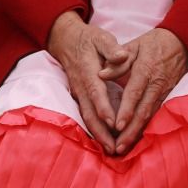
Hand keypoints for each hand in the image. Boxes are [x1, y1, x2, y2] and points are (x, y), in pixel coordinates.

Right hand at [47, 11, 129, 153]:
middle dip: (101, 132)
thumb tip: (122, 55)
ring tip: (111, 150)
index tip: (114, 122)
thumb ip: (111, 48)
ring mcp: (79, 94)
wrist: (66, 41)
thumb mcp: (101, 37)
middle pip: (90, 113)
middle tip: (114, 148)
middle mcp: (82, 86)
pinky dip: (94, 130)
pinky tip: (105, 141)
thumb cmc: (88, 39)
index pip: (96, 92)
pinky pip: (86, 116)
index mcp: (89, 71)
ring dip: (98, 135)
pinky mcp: (80, 98)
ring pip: (87, 118)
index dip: (104, 107)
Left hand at [103, 27, 187, 153]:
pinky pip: (156, 115)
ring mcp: (164, 92)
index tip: (116, 125)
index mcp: (146, 69)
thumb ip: (117, 62)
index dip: (126, 110)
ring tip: (123, 148)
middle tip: (118, 147)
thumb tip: (101, 74)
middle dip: (130, 131)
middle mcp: (156, 84)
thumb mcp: (134, 46)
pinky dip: (146, 128)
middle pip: (143, 111)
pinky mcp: (167, 97)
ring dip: (137, 133)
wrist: (181, 43)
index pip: (135, 92)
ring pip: (151, 116)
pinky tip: (136, 139)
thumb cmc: (153, 44)